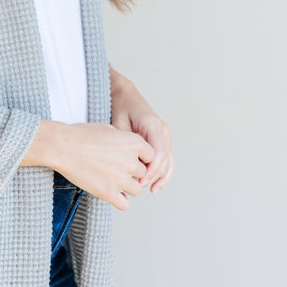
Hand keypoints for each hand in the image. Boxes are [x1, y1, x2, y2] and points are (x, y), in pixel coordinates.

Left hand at [109, 67, 173, 193]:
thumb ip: (125, 142)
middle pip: (165, 160)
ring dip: (160, 177)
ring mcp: (164, 136)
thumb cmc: (120, 107)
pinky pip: (166, 160)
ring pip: (168, 162)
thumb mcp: (118, 122)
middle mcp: (163, 131)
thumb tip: (127, 163)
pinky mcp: (162, 141)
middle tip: (137, 187)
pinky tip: (154, 186)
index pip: (159, 153)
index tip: (139, 181)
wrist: (126, 95)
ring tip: (150, 190)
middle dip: (153, 176)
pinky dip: (162, 173)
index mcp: (154, 125)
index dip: (151, 171)